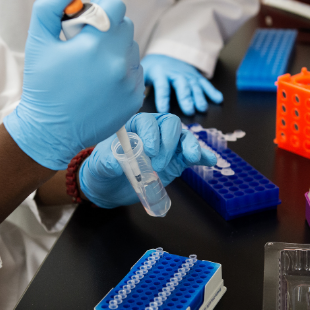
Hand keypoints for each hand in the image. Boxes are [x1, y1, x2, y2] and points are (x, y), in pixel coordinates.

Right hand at [4, 0, 143, 169]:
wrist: (51, 131)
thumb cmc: (43, 86)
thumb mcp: (38, 41)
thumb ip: (51, 6)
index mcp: (96, 45)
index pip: (115, 7)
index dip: (100, 9)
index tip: (86, 24)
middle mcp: (118, 63)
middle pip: (126, 26)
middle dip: (109, 30)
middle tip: (87, 46)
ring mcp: (130, 83)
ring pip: (133, 50)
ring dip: (117, 51)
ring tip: (94, 68)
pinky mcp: (135, 99)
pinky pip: (136, 72)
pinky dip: (123, 72)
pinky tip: (103, 84)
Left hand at [79, 113, 216, 207]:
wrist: (109, 187)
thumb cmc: (102, 168)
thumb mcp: (100, 165)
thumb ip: (107, 161)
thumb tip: (116, 162)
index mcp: (134, 126)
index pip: (148, 122)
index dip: (152, 134)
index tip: (150, 152)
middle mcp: (154, 132)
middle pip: (170, 125)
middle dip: (169, 143)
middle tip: (158, 165)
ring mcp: (167, 146)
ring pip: (184, 137)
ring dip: (190, 145)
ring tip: (192, 157)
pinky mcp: (176, 160)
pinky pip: (192, 155)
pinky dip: (202, 155)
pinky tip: (209, 160)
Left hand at [141, 54, 222, 115]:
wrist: (165, 55)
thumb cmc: (153, 70)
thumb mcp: (143, 74)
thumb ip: (139, 87)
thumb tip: (133, 102)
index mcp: (160, 73)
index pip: (162, 86)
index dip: (162, 98)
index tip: (163, 110)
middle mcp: (176, 74)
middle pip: (182, 86)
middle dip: (186, 98)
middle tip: (189, 111)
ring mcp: (188, 75)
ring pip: (195, 86)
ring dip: (199, 97)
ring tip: (202, 108)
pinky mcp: (197, 77)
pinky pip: (206, 84)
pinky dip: (213, 91)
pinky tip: (218, 100)